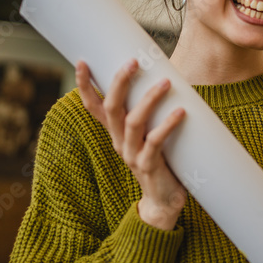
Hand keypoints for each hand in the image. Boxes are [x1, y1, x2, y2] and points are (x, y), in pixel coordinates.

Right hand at [76, 59, 187, 230]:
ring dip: (149, 100)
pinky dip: (167, 125)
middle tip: (133, 62)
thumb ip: (152, 113)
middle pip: (112, 107)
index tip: (82, 61)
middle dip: (119, 82)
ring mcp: (132, 154)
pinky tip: (181, 112)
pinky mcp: (148, 166)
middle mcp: (119, 141)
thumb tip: (168, 78)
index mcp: (116, 132)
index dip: (86, 86)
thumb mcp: (150, 134)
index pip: (94, 106)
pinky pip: (155, 142)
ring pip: (133, 122)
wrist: (163, 201)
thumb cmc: (161, 161)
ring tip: (165, 82)